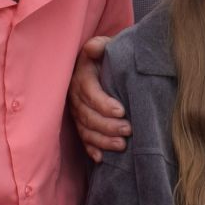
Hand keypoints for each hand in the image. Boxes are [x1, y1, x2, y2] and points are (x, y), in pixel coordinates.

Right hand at [70, 37, 129, 159]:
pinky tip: (102, 158)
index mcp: (81, 77)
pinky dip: (91, 150)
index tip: (122, 111)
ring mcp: (77, 113)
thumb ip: (101, 46)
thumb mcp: (105, 46)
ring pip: (86, 130)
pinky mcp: (81, 124)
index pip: (90, 93)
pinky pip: (83, 140)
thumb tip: (93, 48)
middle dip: (108, 126)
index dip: (104, 104)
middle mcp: (76, 97)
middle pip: (88, 115)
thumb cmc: (108, 56)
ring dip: (103, 140)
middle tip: (129, 130)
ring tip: (122, 145)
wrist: (102, 65)